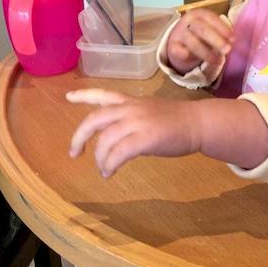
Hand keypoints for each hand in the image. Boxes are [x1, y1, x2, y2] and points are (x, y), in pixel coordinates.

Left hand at [66, 89, 199, 177]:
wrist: (199, 123)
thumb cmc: (178, 120)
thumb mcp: (150, 111)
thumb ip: (132, 118)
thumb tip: (116, 135)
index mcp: (131, 101)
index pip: (103, 94)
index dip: (84, 95)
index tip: (68, 97)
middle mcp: (131, 108)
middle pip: (95, 119)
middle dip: (80, 137)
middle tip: (74, 153)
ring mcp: (138, 122)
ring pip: (105, 140)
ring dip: (100, 158)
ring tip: (103, 169)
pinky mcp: (146, 138)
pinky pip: (119, 153)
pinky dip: (110, 164)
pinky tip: (110, 172)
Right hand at [166, 9, 233, 73]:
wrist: (179, 41)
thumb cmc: (200, 35)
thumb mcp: (211, 30)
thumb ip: (223, 34)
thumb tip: (236, 41)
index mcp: (200, 14)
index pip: (211, 19)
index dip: (223, 28)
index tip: (233, 38)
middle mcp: (189, 21)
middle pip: (202, 29)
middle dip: (216, 40)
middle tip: (228, 49)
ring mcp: (179, 33)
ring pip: (192, 42)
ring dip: (206, 52)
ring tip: (217, 61)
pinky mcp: (172, 46)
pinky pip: (177, 50)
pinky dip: (183, 53)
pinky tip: (188, 56)